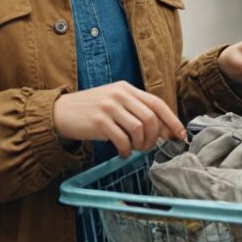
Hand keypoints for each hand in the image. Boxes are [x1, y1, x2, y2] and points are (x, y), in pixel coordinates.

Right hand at [53, 81, 185, 157]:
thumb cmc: (91, 110)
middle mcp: (119, 94)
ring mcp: (109, 107)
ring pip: (139, 129)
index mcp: (126, 88)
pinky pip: (122, 139)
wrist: (61, 112)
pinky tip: (122, 152)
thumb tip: (163, 131)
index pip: (157, 103)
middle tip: (147, 147)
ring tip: (134, 149)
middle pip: (150, 118)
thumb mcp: (114, 103)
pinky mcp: (99, 121)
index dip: (172, 120)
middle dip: (154, 137)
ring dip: (140, 145)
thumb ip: (136, 111)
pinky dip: (127, 150)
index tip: (180, 135)